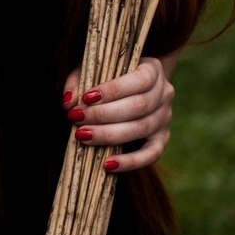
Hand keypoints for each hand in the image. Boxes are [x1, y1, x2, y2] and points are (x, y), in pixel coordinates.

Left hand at [63, 55, 174, 174]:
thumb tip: (69, 102)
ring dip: (109, 135)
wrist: (133, 88)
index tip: (86, 98)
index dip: (113, 90)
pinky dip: (130, 162)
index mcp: (153, 69)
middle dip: (104, 114)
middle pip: (139, 106)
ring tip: (82, 136)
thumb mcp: (94, 70)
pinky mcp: (161, 139)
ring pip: (141, 129)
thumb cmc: (109, 76)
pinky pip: (151, 154)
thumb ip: (79, 81)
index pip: (139, 80)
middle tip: (76, 118)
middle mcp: (164, 93)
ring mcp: (165, 118)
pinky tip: (107, 165)